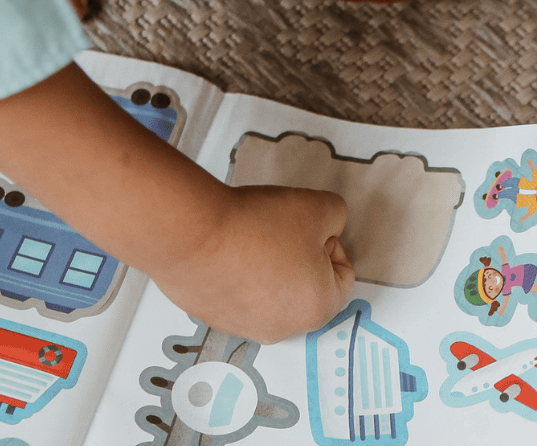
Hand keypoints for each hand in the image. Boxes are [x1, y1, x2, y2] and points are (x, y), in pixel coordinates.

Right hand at [152, 184, 354, 343]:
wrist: (192, 235)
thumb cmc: (260, 225)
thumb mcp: (320, 207)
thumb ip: (338, 219)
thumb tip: (326, 230)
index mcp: (317, 309)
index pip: (343, 275)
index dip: (329, 242)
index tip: (305, 226)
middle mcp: (283, 330)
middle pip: (306, 288)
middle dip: (299, 258)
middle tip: (278, 230)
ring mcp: (244, 328)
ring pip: (271, 292)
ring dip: (268, 267)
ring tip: (248, 238)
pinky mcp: (213, 319)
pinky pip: (238, 295)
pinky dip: (237, 275)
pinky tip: (226, 251)